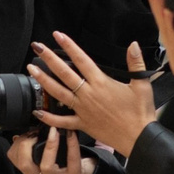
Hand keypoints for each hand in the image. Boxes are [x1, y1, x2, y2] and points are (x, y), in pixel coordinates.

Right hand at [7, 127, 93, 173]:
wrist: (84, 173)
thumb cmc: (63, 163)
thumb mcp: (44, 156)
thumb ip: (31, 147)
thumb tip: (17, 136)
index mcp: (32, 172)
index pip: (16, 160)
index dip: (17, 144)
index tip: (26, 132)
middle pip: (25, 165)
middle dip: (26, 145)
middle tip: (35, 133)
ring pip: (46, 167)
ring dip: (49, 145)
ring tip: (53, 131)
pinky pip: (72, 160)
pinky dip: (71, 144)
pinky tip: (70, 133)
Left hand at [28, 34, 156, 158]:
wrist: (139, 138)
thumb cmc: (140, 112)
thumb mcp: (142, 85)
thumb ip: (136, 63)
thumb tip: (133, 45)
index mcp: (101, 83)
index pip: (82, 60)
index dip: (69, 46)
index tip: (58, 35)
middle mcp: (88, 95)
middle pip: (65, 73)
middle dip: (49, 59)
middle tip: (37, 48)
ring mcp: (83, 110)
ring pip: (58, 93)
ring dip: (44, 81)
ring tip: (31, 70)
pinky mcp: (82, 124)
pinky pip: (62, 121)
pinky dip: (49, 117)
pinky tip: (37, 111)